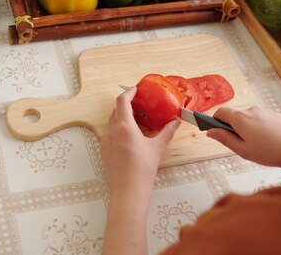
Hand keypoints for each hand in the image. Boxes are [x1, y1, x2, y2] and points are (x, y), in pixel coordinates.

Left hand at [100, 86, 179, 254]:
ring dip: (122, 118)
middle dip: (127, 105)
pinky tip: (130, 138)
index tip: (136, 89)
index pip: (122, 101)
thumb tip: (176, 121)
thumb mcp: (157, 147)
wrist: (128, 191)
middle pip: (116, 110)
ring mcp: (106, 141)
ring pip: (112, 122)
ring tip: (137, 121)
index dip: (128, 92)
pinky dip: (119, 130)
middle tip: (140, 104)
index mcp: (124, 126)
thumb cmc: (143, 169)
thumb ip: (167, 131)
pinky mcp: (104, 151)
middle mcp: (112, 131)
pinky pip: (110, 134)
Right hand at [208, 106, 280, 174]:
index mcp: (240, 118)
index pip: (220, 112)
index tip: (214, 130)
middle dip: (233, 127)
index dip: (215, 121)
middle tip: (241, 144)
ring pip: (248, 118)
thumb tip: (211, 132)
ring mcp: (264, 111)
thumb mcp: (243, 150)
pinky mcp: (275, 114)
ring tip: (258, 145)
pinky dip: (259, 127)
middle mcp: (251, 110)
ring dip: (247, 128)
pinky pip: (260, 119)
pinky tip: (268, 141)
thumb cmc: (273, 152)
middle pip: (234, 115)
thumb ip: (224, 139)